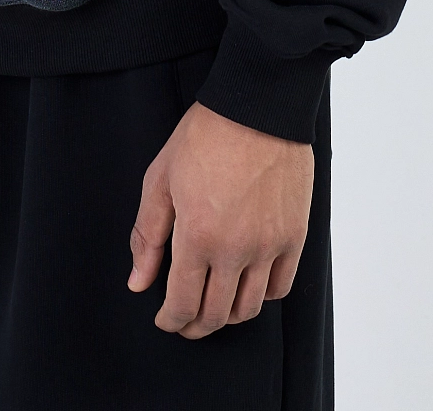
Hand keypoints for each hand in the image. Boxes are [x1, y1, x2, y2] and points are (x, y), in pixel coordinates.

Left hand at [128, 102, 312, 337]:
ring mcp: (268, 245)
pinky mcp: (294, 236)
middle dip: (195, 325)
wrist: (258, 106)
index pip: (182, 303)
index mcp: (197, 236)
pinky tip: (247, 285)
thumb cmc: (206, 135)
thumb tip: (138, 281)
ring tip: (215, 306)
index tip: (165, 320)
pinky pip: (280, 287)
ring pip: (249, 308)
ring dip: (228, 315)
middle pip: (216, 314)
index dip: (171, 320)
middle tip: (186, 321)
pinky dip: (262, 296)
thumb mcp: (161, 179)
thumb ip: (148, 235)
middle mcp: (235, 249)